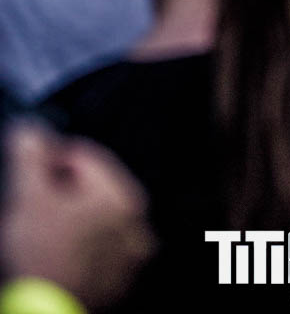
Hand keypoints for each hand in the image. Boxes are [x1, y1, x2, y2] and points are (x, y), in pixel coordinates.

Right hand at [0, 121, 154, 310]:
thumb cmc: (40, 261)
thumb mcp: (28, 196)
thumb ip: (31, 153)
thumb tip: (31, 130)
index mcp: (121, 195)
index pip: (83, 155)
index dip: (50, 159)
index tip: (30, 170)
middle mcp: (136, 223)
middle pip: (92, 188)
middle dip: (60, 190)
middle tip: (32, 205)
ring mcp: (130, 256)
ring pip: (95, 219)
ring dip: (70, 218)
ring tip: (40, 233)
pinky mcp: (119, 282)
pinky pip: (99, 249)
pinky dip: (80, 245)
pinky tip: (55, 255)